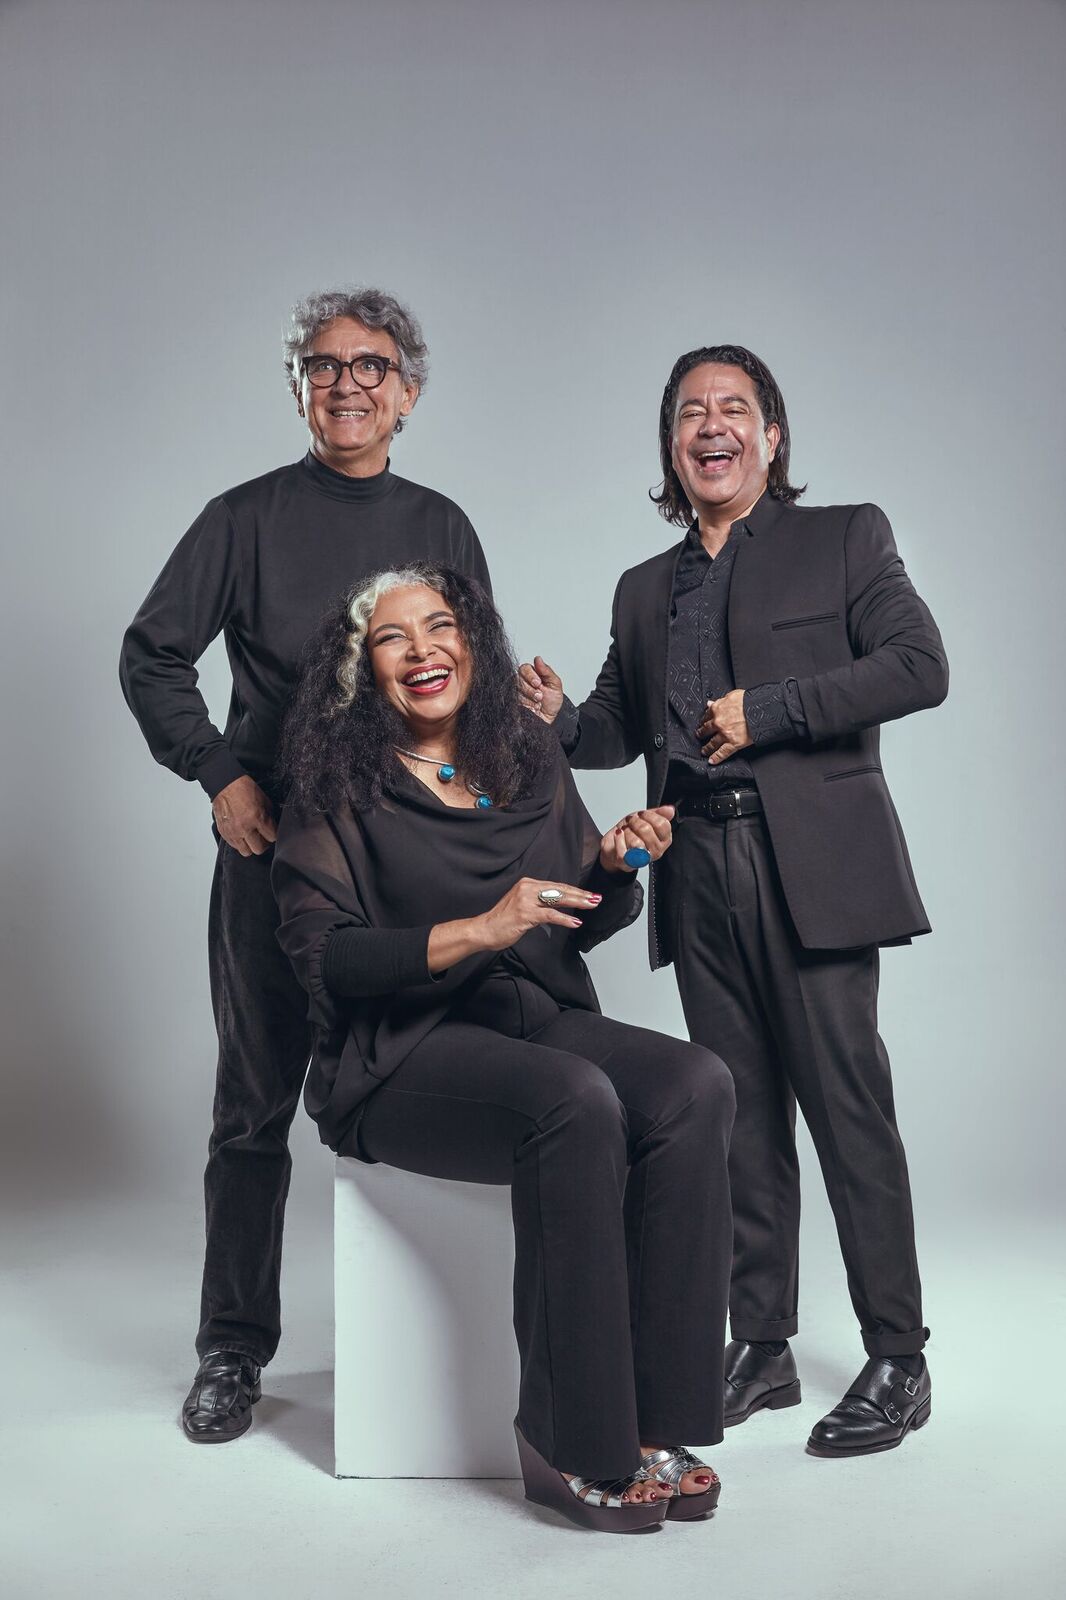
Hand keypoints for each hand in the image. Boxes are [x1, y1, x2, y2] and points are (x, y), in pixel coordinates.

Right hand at [212, 775, 277, 855]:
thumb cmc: (244, 789)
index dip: (273, 835)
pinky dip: (239, 843)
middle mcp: (244, 827)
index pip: (271, 837)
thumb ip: (269, 816)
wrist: (225, 785)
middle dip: (263, 844)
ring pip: (246, 852)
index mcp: (257, 818)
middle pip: (259, 849)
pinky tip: (242, 835)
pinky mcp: (224, 832)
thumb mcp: (264, 800)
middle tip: (263, 838)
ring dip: (250, 846)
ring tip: (252, 838)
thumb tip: (272, 826)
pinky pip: (234, 846)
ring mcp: (233, 832)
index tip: (272, 833)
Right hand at [477, 877, 601, 950]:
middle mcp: (527, 888)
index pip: (556, 886)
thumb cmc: (503, 921)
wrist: (484, 930)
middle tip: (596, 898)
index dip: (574, 891)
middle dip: (580, 895)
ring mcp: (526, 900)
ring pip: (558, 899)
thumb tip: (556, 907)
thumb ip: (538, 903)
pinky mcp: (526, 913)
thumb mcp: (522, 905)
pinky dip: (564, 919)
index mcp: (527, 884)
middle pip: (560, 890)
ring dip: (577, 903)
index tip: (588, 895)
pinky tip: (575, 923)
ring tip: (591, 905)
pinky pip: (550, 915)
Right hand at [518, 656, 564, 723]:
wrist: (547, 719)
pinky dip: (524, 704)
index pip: (524, 668)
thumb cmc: (551, 703)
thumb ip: (547, 671)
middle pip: (518, 678)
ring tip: (537, 703)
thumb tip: (538, 659)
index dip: (531, 675)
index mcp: (533, 674)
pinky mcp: (512, 701)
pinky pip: (512, 699)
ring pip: (515, 690)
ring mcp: (516, 692)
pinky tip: (531, 707)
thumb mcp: (555, 685)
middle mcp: (522, 681)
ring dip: (528, 698)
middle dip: (530, 689)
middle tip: (539, 696)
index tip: (538, 683)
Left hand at [599, 806, 674, 873]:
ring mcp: (643, 859)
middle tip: (631, 822)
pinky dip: (618, 839)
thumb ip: (658, 813)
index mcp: (664, 840)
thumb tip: (670, 810)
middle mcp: (657, 851)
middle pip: (647, 830)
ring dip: (626, 831)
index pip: (663, 825)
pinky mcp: (628, 863)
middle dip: (635, 822)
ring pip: (635, 842)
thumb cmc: (630, 833)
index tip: (642, 814)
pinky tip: (619, 837)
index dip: (649, 815)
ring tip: (625, 831)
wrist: (614, 846)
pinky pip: (623, 850)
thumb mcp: (644, 818)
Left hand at [697, 690, 751, 763]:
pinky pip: (723, 752)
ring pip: (712, 742)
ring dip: (707, 748)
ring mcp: (725, 734)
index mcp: (717, 709)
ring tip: (704, 751)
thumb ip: (720, 700)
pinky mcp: (734, 743)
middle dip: (701, 734)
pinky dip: (716, 758)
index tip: (702, 723)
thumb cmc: (749, 700)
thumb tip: (710, 703)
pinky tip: (712, 761)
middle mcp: (718, 723)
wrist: (760, 708)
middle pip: (706, 730)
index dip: (704, 720)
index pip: (706, 716)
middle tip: (699, 736)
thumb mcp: (732, 695)